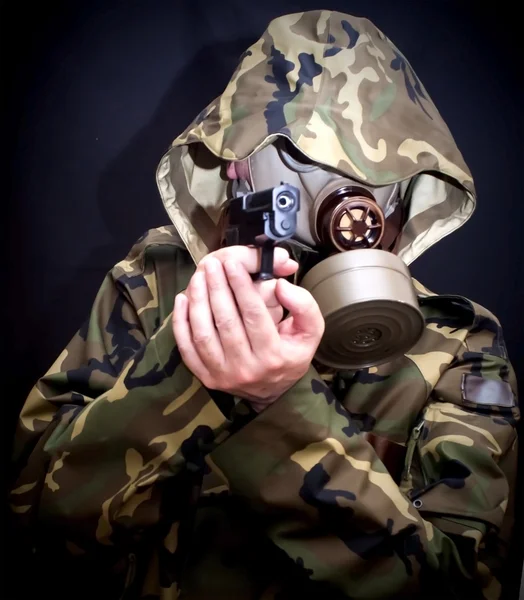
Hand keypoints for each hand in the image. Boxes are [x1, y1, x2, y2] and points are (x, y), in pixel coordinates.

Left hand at [172, 256, 324, 411]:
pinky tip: (183, 299)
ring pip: (203, 333)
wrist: (272, 392)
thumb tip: (280, 285)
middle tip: (213, 264)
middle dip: (217, 287)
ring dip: (198, 301)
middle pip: (226, 321)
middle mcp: (246, 368)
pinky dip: (181, 322)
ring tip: (199, 277)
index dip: (241, 286)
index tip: (233, 263)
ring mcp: (222, 375)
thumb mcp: (310, 332)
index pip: (254, 314)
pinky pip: (187, 348)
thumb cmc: (290, 355)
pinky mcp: (205, 377)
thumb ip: (304, 306)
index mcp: (273, 356)